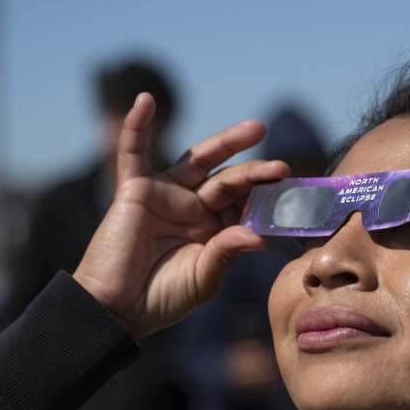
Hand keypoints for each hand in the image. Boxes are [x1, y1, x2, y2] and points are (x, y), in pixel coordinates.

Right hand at [73, 93, 288, 338]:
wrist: (117, 308)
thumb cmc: (162, 297)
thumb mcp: (202, 278)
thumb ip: (226, 253)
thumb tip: (258, 234)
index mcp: (215, 230)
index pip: (246, 206)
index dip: (267, 200)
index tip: (292, 198)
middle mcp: (194, 208)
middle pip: (230, 181)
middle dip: (256, 173)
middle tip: (282, 168)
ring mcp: (166, 195)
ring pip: (198, 160)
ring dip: (226, 142)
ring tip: (256, 129)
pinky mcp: (134, 190)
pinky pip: (133, 151)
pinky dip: (136, 125)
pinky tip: (145, 101)